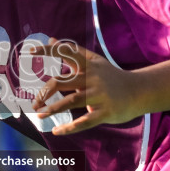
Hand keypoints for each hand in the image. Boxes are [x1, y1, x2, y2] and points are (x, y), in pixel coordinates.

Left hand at [28, 41, 144, 134]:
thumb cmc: (112, 76)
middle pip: (62, 82)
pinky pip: (84, 122)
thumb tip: (51, 39)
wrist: (139, 91)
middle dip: (44, 92)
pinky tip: (57, 131)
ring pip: (71, 102)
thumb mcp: (94, 62)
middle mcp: (93, 78)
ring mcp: (99, 96)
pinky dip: (69, 128)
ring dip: (53, 109)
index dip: (48, 51)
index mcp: (88, 66)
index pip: (66, 53)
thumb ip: (72, 52)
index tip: (30, 52)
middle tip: (35, 103)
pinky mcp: (105, 112)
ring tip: (39, 115)